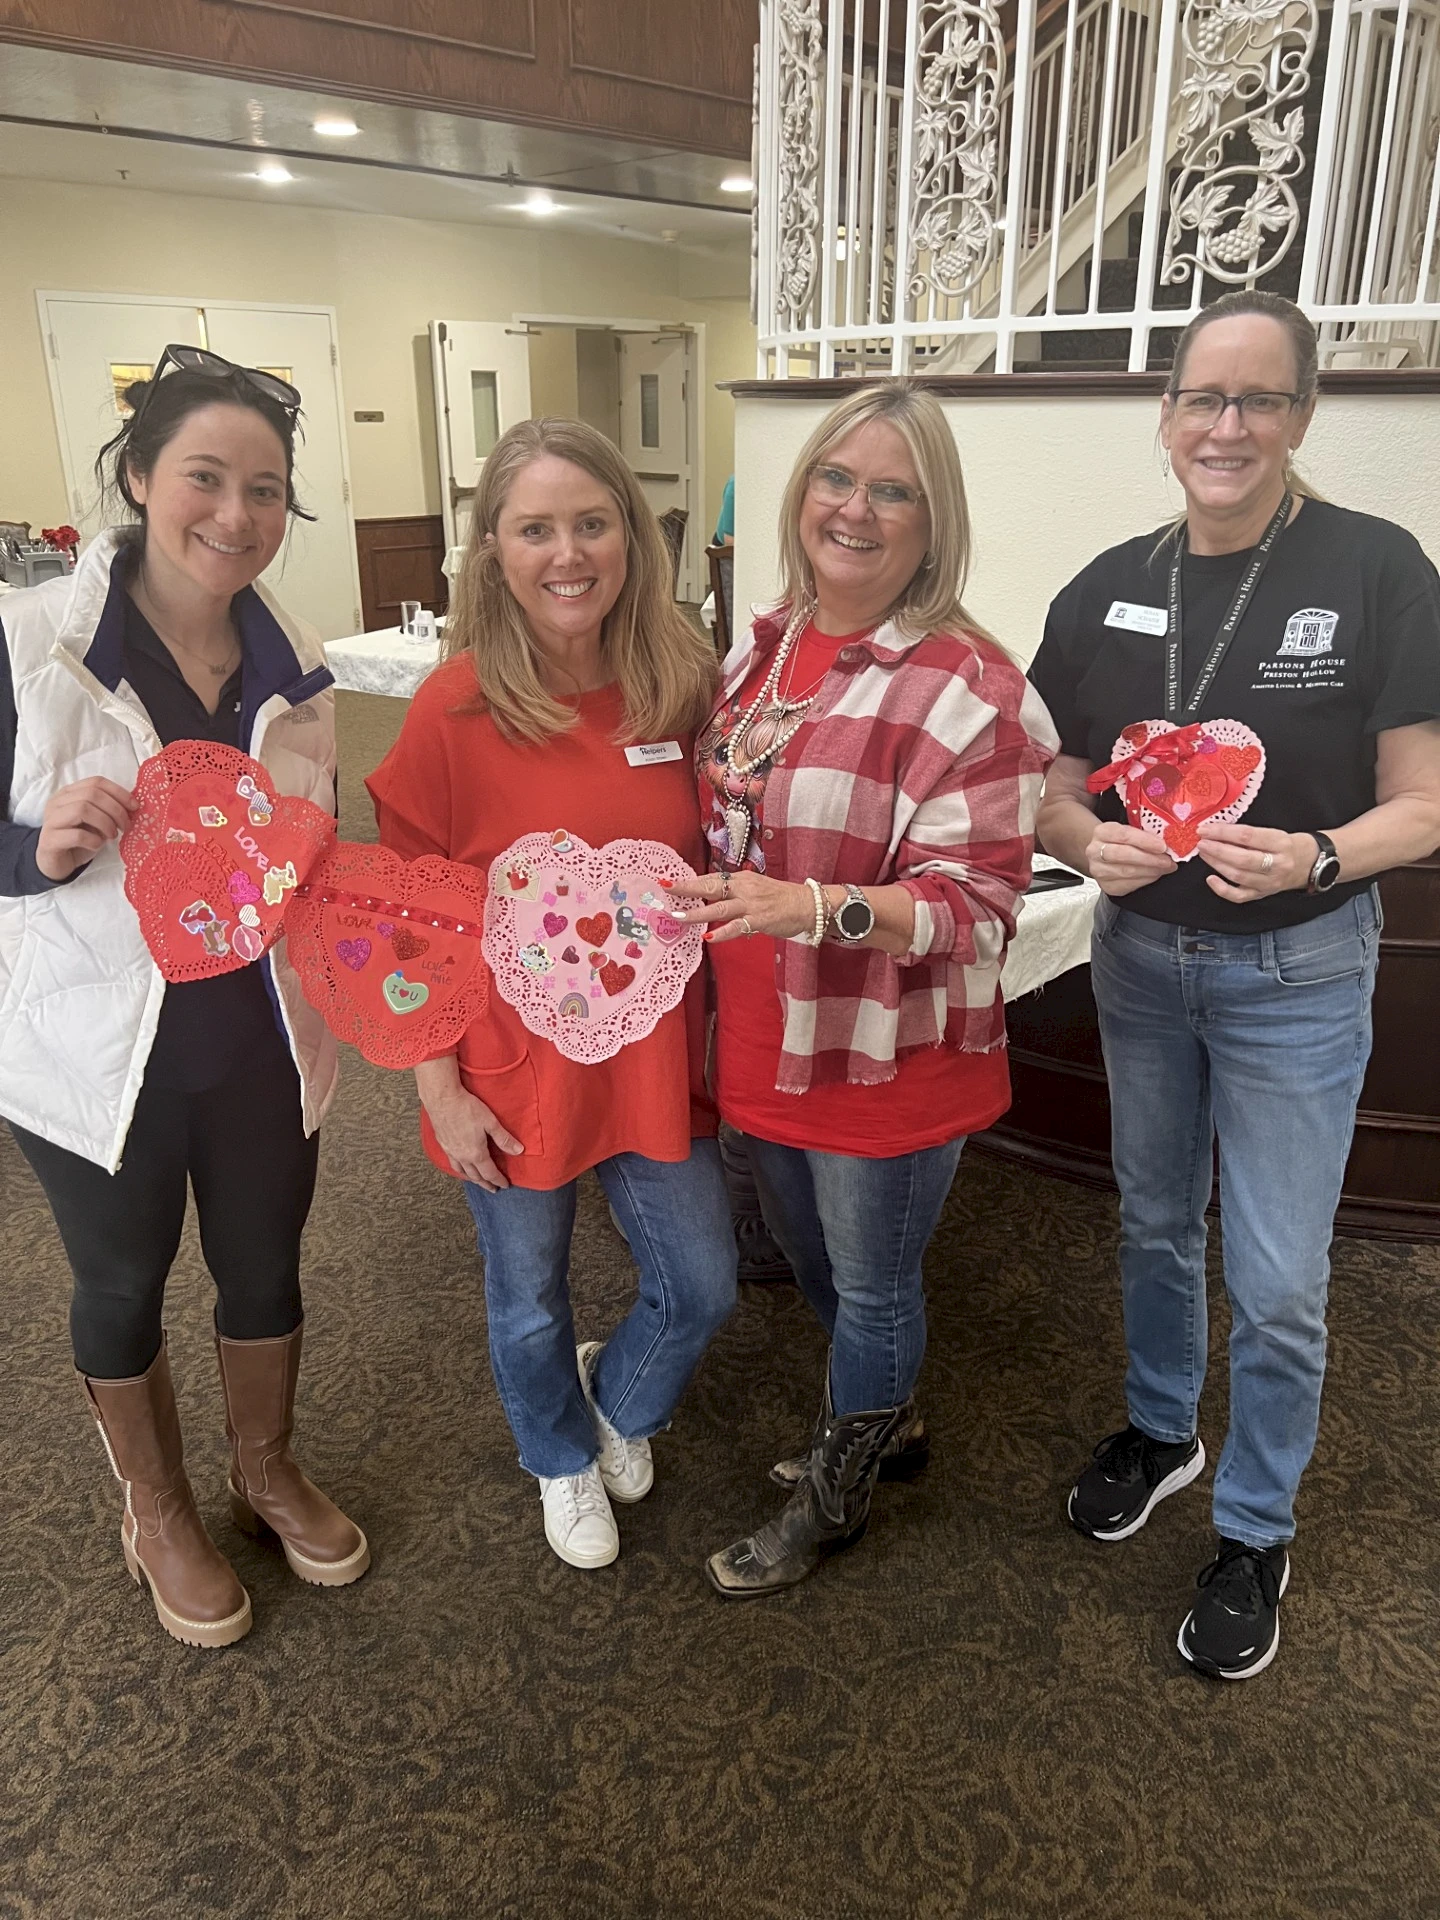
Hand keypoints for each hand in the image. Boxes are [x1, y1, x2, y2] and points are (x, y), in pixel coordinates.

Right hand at [35, 777, 134, 881]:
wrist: (55, 863)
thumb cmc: (79, 840)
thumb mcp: (96, 822)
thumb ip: (109, 811)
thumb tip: (133, 807)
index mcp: (69, 793)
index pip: (96, 782)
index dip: (119, 792)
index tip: (135, 807)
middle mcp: (57, 802)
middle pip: (91, 794)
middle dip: (115, 810)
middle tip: (126, 826)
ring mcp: (51, 820)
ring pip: (82, 810)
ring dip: (105, 823)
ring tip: (113, 836)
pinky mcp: (50, 840)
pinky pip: (77, 835)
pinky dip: (94, 841)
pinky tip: (97, 846)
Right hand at [423, 1086, 523, 1192]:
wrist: (443, 1100)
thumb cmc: (467, 1109)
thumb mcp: (490, 1122)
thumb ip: (504, 1139)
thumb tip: (519, 1151)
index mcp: (476, 1154)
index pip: (490, 1173)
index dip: (498, 1180)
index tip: (505, 1185)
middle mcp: (463, 1157)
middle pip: (476, 1176)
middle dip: (486, 1183)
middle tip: (493, 1189)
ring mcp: (451, 1152)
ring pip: (463, 1172)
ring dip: (472, 1179)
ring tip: (478, 1181)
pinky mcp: (443, 1145)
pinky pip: (453, 1164)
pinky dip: (460, 1170)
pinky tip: (461, 1167)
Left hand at [669, 869, 816, 944]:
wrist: (808, 904)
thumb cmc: (780, 898)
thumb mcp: (755, 888)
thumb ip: (734, 893)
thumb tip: (713, 901)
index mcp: (741, 879)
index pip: (711, 878)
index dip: (690, 881)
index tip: (668, 882)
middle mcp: (744, 888)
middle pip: (710, 887)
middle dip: (687, 888)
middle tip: (666, 889)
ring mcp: (751, 904)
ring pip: (719, 908)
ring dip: (697, 913)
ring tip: (678, 917)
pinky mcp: (760, 920)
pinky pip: (737, 927)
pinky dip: (722, 933)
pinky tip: (708, 938)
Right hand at [1086, 821, 1177, 897]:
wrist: (1105, 854)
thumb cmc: (1122, 841)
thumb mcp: (1130, 830)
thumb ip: (1145, 833)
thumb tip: (1169, 840)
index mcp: (1102, 832)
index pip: (1124, 835)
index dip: (1145, 841)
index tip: (1162, 846)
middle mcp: (1095, 851)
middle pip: (1124, 855)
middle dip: (1150, 859)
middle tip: (1167, 860)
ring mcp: (1098, 870)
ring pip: (1127, 872)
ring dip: (1151, 870)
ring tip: (1166, 867)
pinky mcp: (1106, 886)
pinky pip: (1129, 885)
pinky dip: (1146, 879)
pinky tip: (1155, 874)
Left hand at [1197, 822, 1314, 902]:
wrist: (1311, 864)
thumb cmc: (1289, 845)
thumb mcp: (1275, 833)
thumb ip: (1250, 834)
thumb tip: (1218, 831)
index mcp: (1280, 843)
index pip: (1247, 836)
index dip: (1222, 832)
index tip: (1205, 828)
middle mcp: (1277, 864)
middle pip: (1241, 859)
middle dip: (1217, 849)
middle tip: (1201, 842)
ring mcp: (1269, 882)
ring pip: (1238, 876)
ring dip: (1216, 864)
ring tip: (1204, 853)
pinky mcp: (1263, 894)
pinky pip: (1240, 896)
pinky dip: (1222, 889)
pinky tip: (1210, 879)